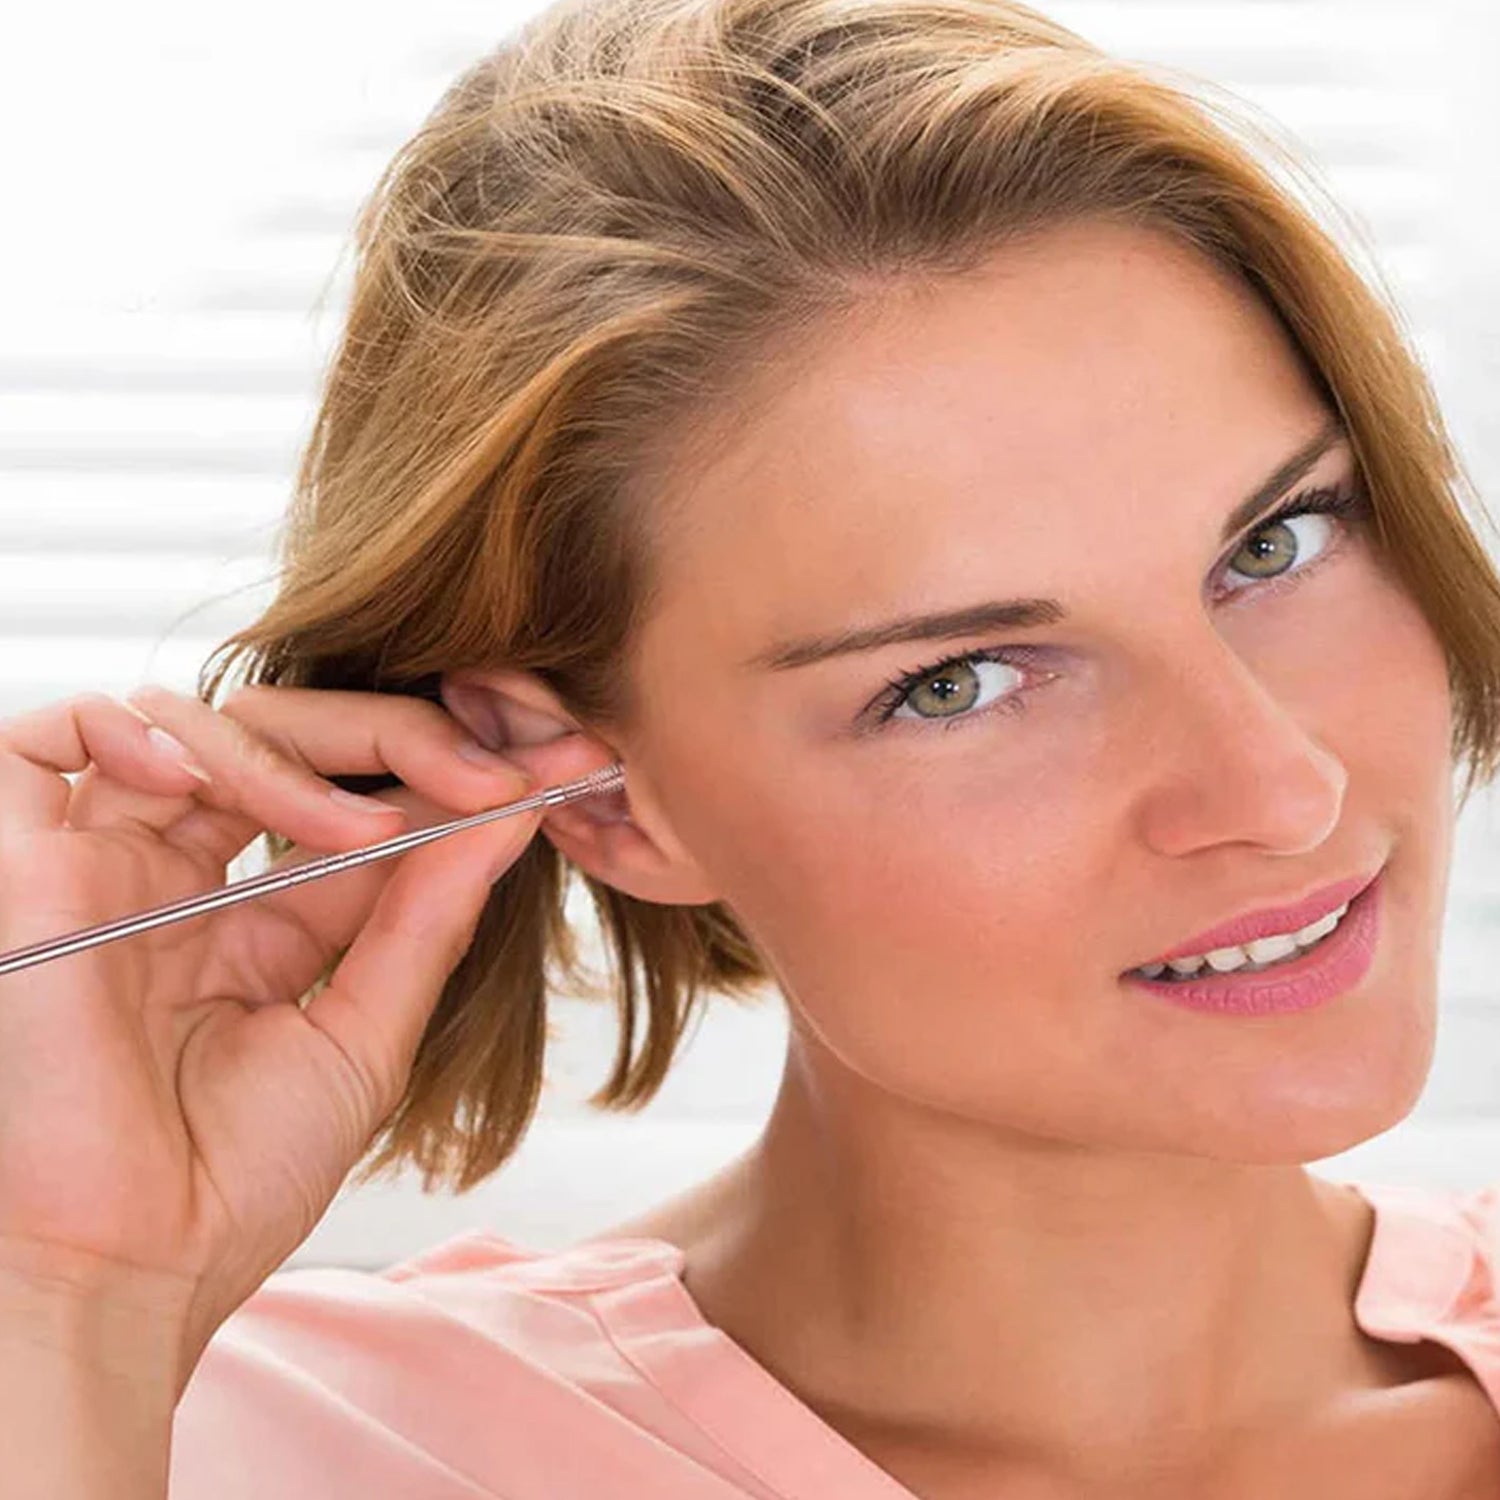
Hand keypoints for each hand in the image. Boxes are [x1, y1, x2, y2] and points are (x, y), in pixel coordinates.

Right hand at [0, 684, 603, 1372]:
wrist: (127, 1272)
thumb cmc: (236, 1179)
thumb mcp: (363, 1036)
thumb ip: (427, 921)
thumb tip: (511, 817)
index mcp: (256, 923)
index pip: (353, 802)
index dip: (445, 777)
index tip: (554, 768)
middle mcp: (180, 880)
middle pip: (283, 740)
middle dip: (397, 738)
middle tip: (490, 773)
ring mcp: (103, 866)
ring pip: (188, 725)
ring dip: (295, 751)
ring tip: (368, 823)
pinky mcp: (23, 867)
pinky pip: (45, 739)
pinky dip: (133, 731)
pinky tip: (208, 782)